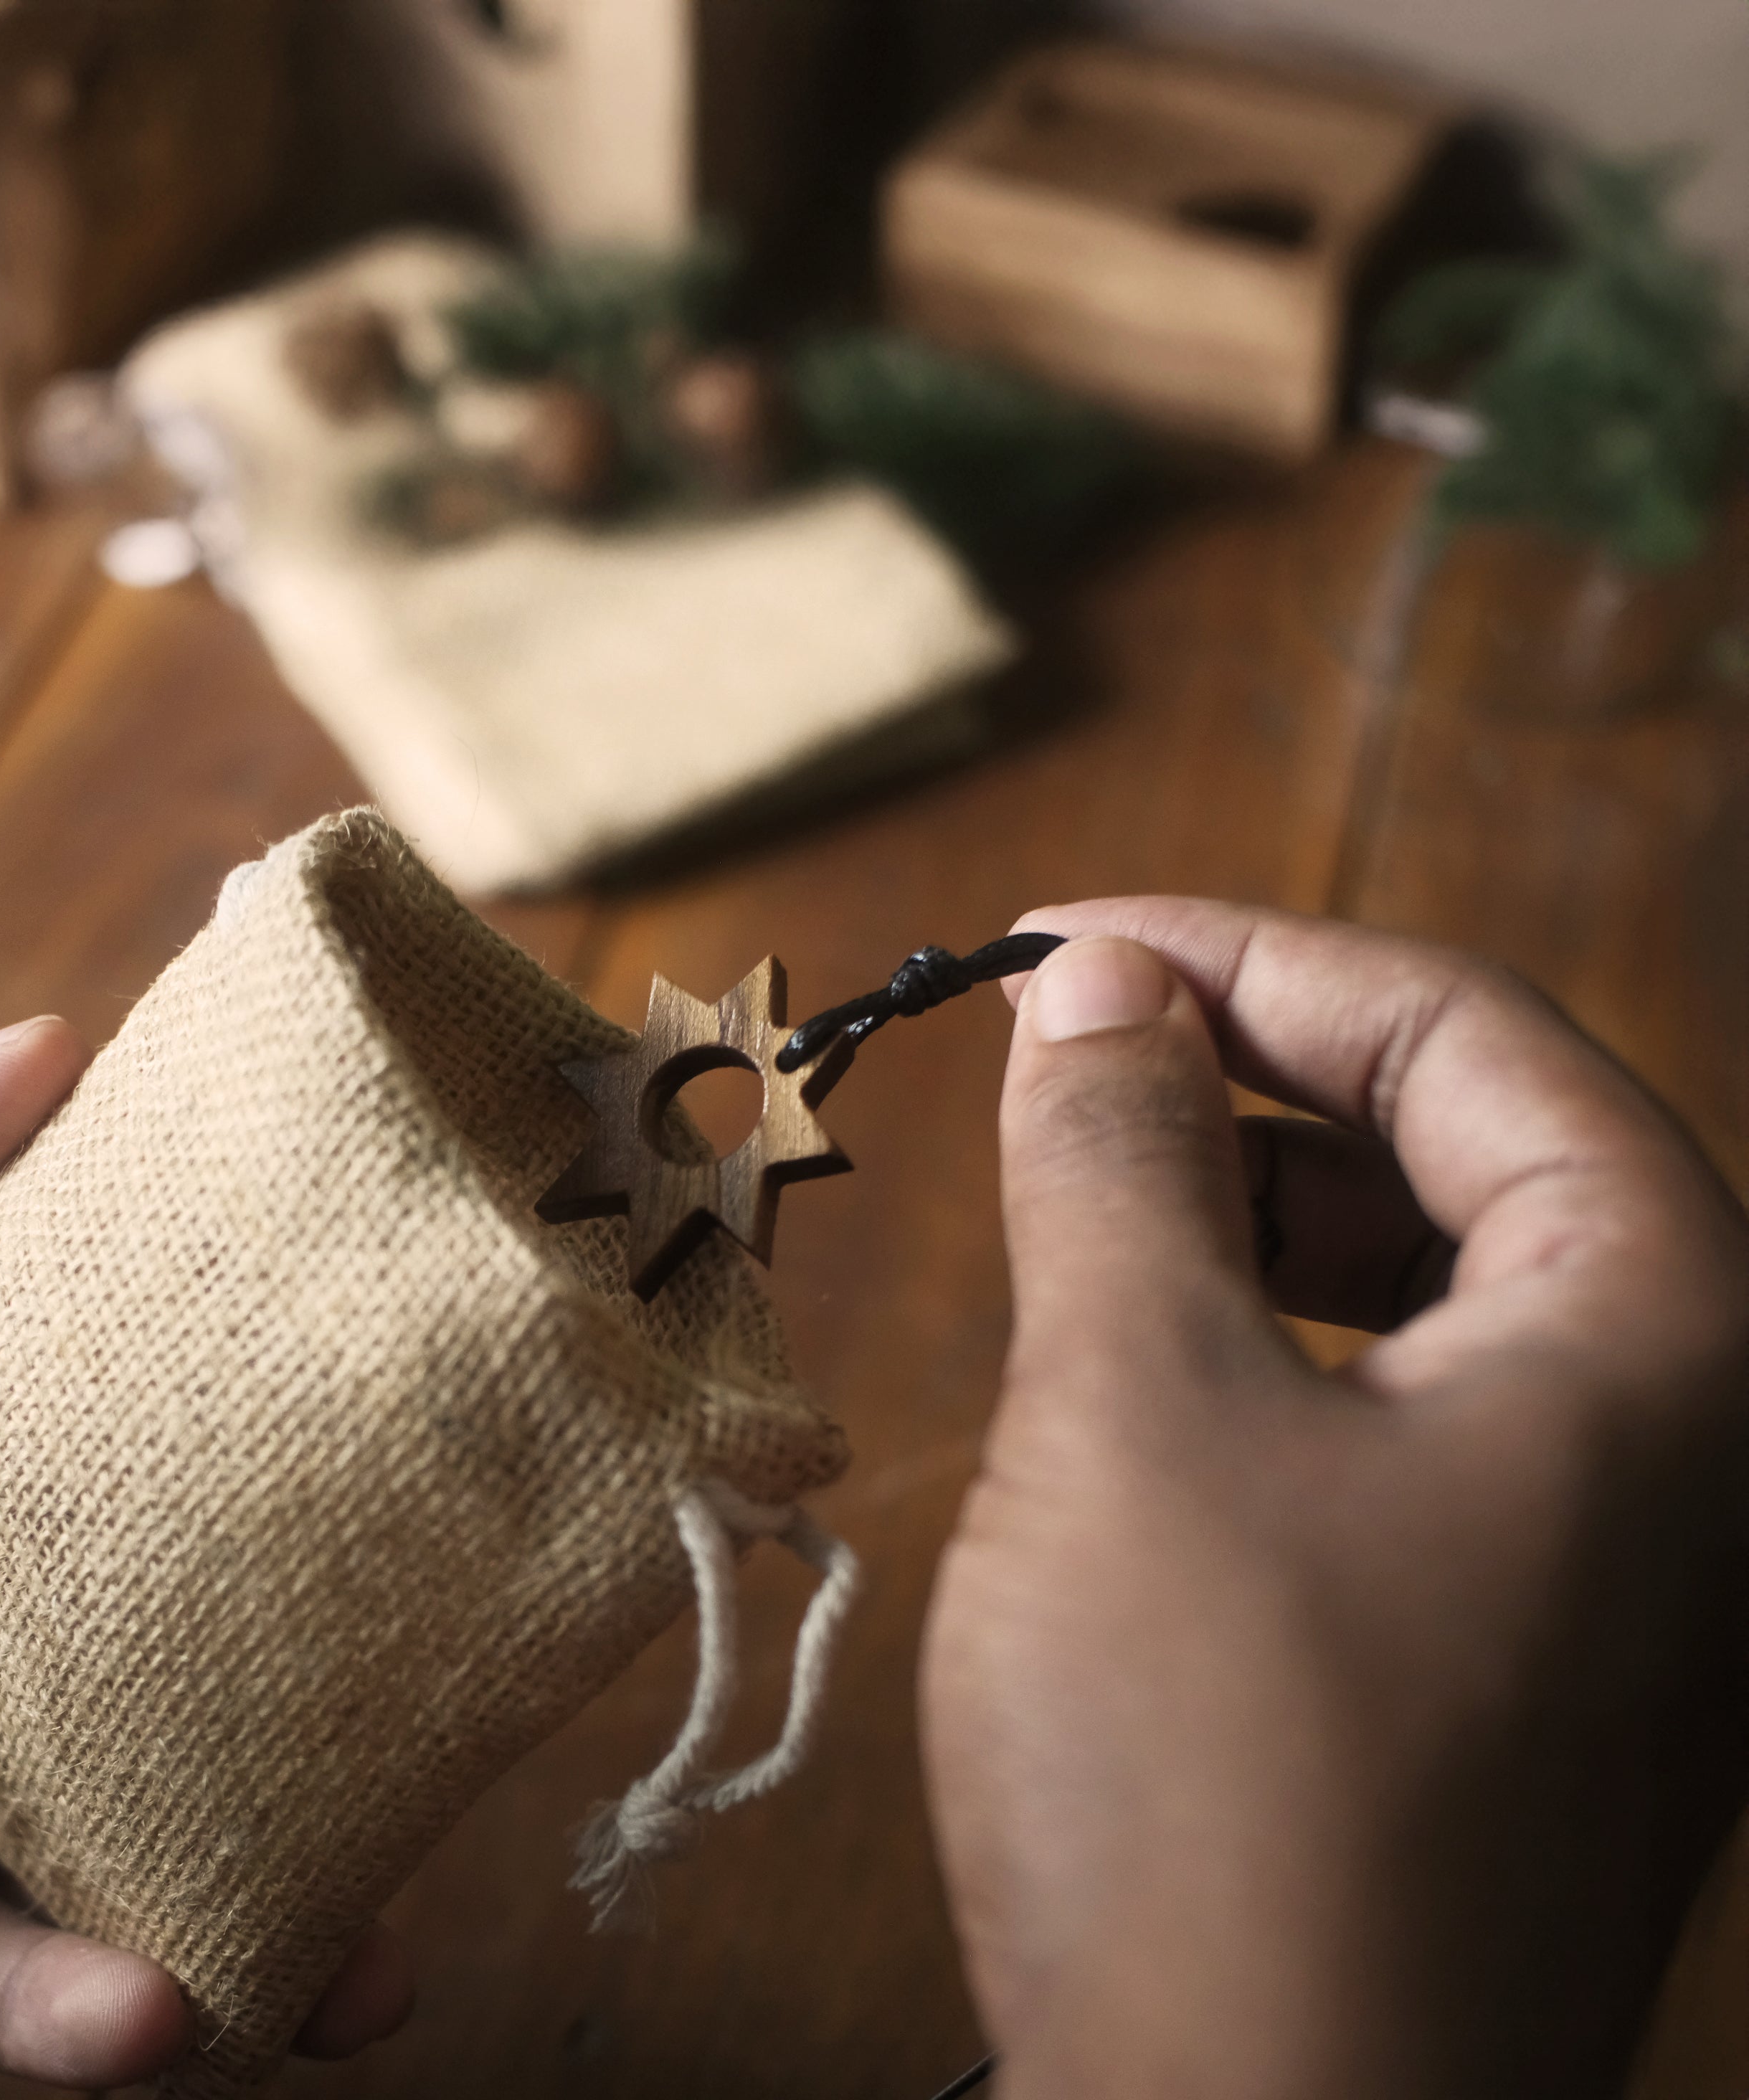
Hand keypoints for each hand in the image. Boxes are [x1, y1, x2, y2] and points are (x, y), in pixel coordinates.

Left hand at [0, 1026, 411, 2084]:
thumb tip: (59, 1055)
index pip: (151, 1395)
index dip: (295, 1395)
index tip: (441, 1396)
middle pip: (175, 1628)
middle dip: (332, 1673)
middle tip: (481, 1688)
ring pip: (110, 1830)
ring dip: (252, 1894)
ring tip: (377, 1950)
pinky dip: (59, 2006)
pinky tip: (150, 2012)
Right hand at [923, 905, 1748, 2099]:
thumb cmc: (1212, 1776)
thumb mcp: (1136, 1404)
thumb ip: (1123, 1156)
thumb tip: (1095, 985)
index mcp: (1677, 1336)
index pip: (1471, 1034)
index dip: (1249, 954)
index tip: (1062, 943)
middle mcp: (1706, 1442)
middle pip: (1482, 1145)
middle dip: (1259, 1071)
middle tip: (1067, 1049)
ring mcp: (1639, 1569)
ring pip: (1450, 1286)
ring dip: (1262, 1207)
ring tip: (1093, 1187)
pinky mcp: (1543, 1661)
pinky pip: (1430, 1420)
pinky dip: (1287, 1344)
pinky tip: (1160, 1356)